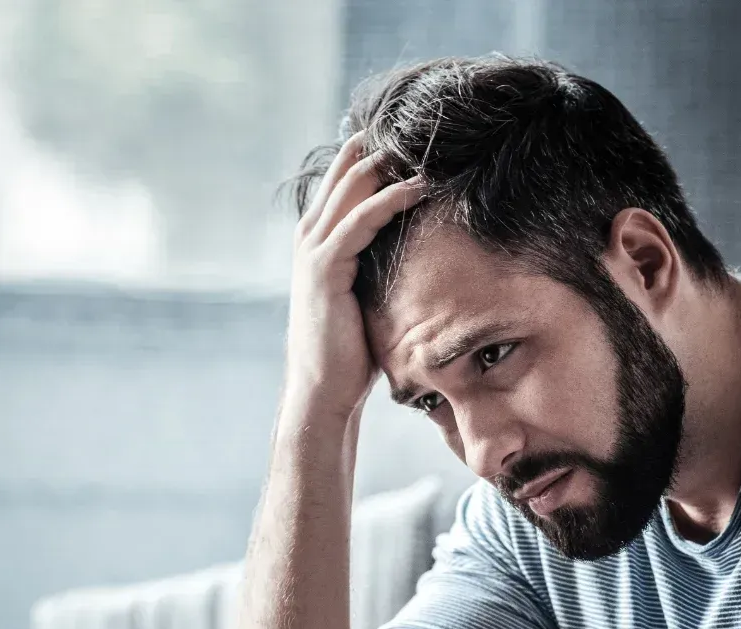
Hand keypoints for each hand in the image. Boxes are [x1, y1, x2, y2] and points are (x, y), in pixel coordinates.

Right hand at [284, 133, 425, 424]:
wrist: (323, 389)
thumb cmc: (351, 351)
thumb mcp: (368, 295)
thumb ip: (380, 265)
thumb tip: (423, 250)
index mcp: (319, 238)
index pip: (346, 178)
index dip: (377, 153)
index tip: (418, 137)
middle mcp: (310, 235)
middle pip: (347, 169)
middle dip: (385, 145)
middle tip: (427, 126)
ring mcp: (313, 249)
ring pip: (353, 186)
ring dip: (391, 163)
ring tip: (430, 145)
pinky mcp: (324, 267)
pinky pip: (361, 219)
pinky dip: (391, 199)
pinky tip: (420, 187)